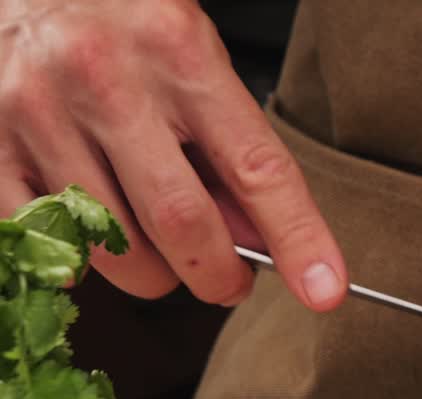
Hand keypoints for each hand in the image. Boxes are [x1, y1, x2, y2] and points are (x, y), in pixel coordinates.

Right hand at [0, 0, 346, 308]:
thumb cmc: (123, 20)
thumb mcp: (195, 59)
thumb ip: (228, 147)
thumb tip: (261, 241)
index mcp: (179, 52)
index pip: (257, 168)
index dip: (298, 238)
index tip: (325, 289)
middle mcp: (106, 80)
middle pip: (181, 223)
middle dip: (219, 276)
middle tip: (231, 282)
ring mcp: (37, 112)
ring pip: (114, 247)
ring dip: (154, 274)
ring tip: (163, 250)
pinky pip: (44, 243)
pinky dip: (82, 261)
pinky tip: (97, 232)